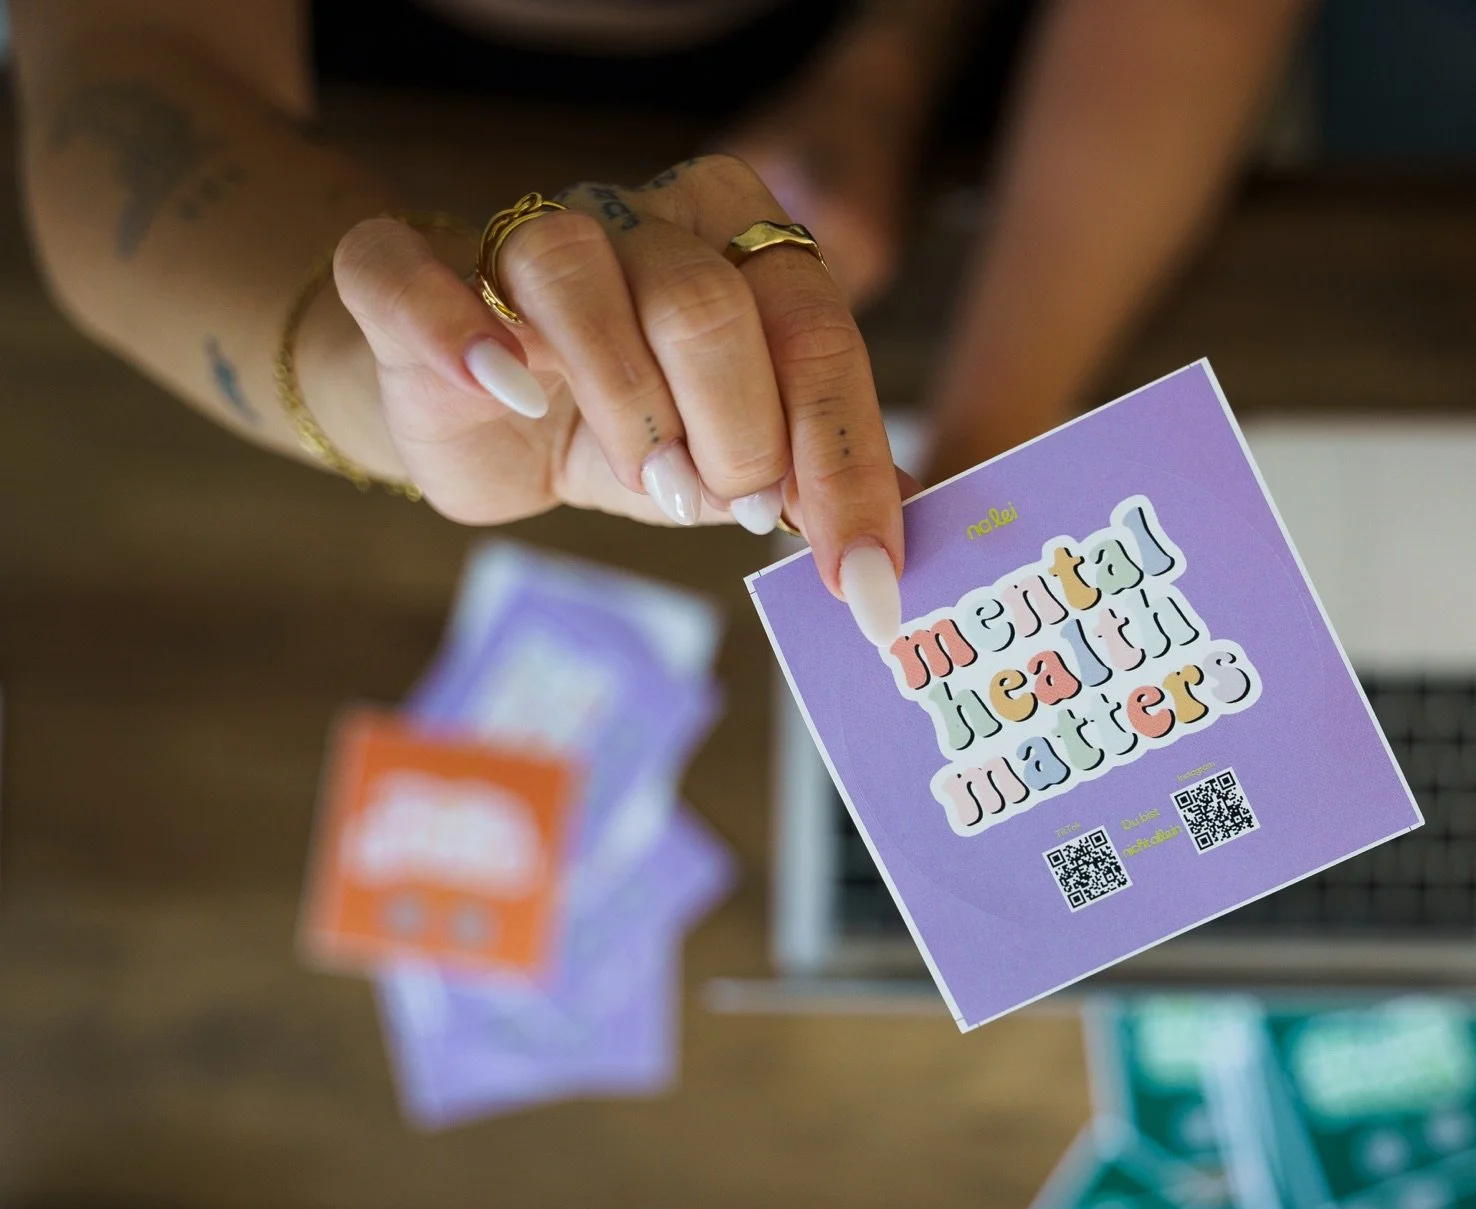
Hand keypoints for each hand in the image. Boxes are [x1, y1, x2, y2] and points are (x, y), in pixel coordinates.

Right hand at [330, 154, 903, 639]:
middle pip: (707, 303)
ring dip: (626, 400)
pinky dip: (461, 331)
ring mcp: (522, 232)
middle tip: (729, 512)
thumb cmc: (623, 427)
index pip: (816, 336)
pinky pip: (415, 273)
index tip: (862, 576)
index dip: (845, 461)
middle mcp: (642, 215)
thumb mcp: (729, 459)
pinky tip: (504, 391)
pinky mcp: (408, 269)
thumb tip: (917, 510)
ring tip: (652, 481)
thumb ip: (815, 475)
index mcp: (743, 239)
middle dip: (737, 433)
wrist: (469, 417)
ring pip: (578, 273)